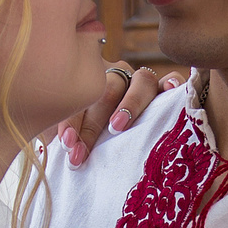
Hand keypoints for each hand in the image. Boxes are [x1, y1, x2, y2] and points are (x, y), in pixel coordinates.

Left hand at [50, 66, 189, 167]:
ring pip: (142, 81)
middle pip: (108, 89)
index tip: (66, 143)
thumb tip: (52, 148)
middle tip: (82, 150)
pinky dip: (174, 83)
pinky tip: (172, 90)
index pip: (80, 95)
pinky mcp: (167, 92)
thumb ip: (61, 135)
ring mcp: (142, 83)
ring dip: (130, 104)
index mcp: (89, 82)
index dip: (72, 119)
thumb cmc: (83, 138)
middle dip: (93, 123)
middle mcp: (117, 78)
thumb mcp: (67, 135)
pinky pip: (175, 80)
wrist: (111, 143)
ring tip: (117, 126)